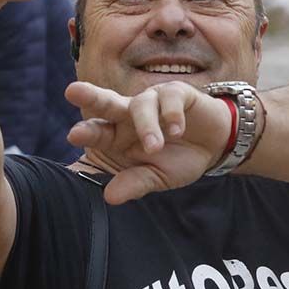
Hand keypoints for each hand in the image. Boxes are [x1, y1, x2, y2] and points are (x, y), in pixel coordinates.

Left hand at [65, 81, 233, 204]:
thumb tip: (109, 197)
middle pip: (107, 103)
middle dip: (91, 97)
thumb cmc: (178, 159)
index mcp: (118, 135)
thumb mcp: (157, 177)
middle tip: (73, 92)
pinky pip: (170, 98)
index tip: (73, 135)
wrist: (215, 145)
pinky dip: (172, 115)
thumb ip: (135, 183)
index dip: (86, 133)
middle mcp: (130, 114)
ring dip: (146, 126)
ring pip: (141, 105)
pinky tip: (177, 131)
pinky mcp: (177, 92)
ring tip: (155, 147)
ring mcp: (153, 100)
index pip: (97, 132)